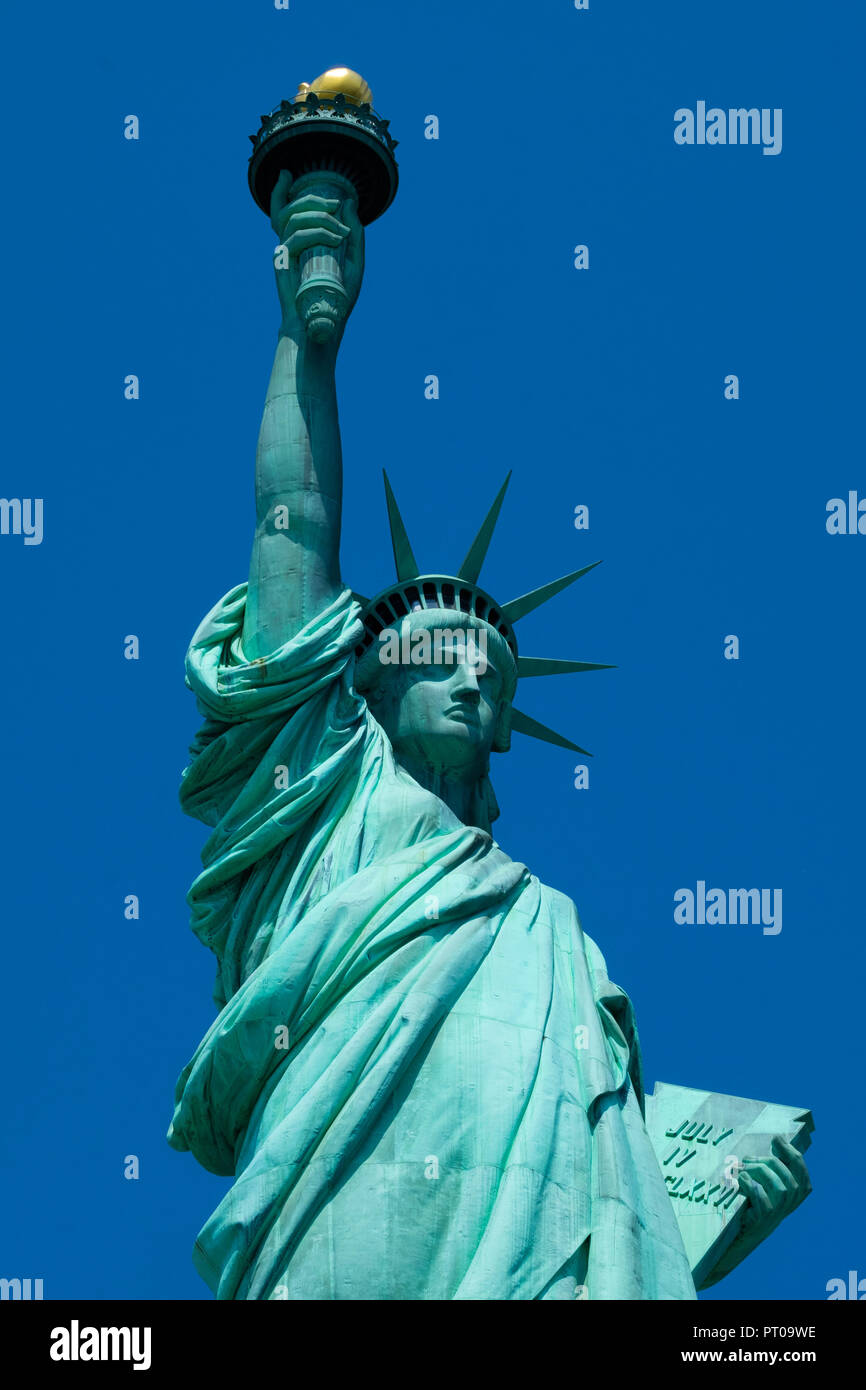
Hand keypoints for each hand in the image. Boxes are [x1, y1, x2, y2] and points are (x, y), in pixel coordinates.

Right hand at [269, 170, 364, 341]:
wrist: (323, 323)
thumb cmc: (338, 297)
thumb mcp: (353, 262)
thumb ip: (354, 234)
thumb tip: (349, 203)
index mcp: (299, 241)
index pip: (282, 209)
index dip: (280, 190)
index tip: (287, 174)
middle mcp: (288, 243)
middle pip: (291, 207)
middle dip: (314, 200)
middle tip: (336, 204)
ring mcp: (284, 251)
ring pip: (293, 217)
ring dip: (320, 217)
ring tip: (340, 230)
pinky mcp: (282, 261)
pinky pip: (296, 236)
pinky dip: (317, 233)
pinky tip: (334, 239)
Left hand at [698, 1137, 811, 1287]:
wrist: (732, 1237)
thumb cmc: (746, 1204)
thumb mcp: (762, 1185)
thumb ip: (771, 1168)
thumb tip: (777, 1139)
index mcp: (791, 1196)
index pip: (801, 1173)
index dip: (791, 1154)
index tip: (776, 1139)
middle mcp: (788, 1208)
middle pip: (791, 1179)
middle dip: (770, 1162)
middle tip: (748, 1158)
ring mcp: (776, 1217)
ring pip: (781, 1189)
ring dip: (761, 1173)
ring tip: (741, 1168)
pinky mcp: (762, 1223)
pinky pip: (764, 1202)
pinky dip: (753, 1187)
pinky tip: (740, 1180)